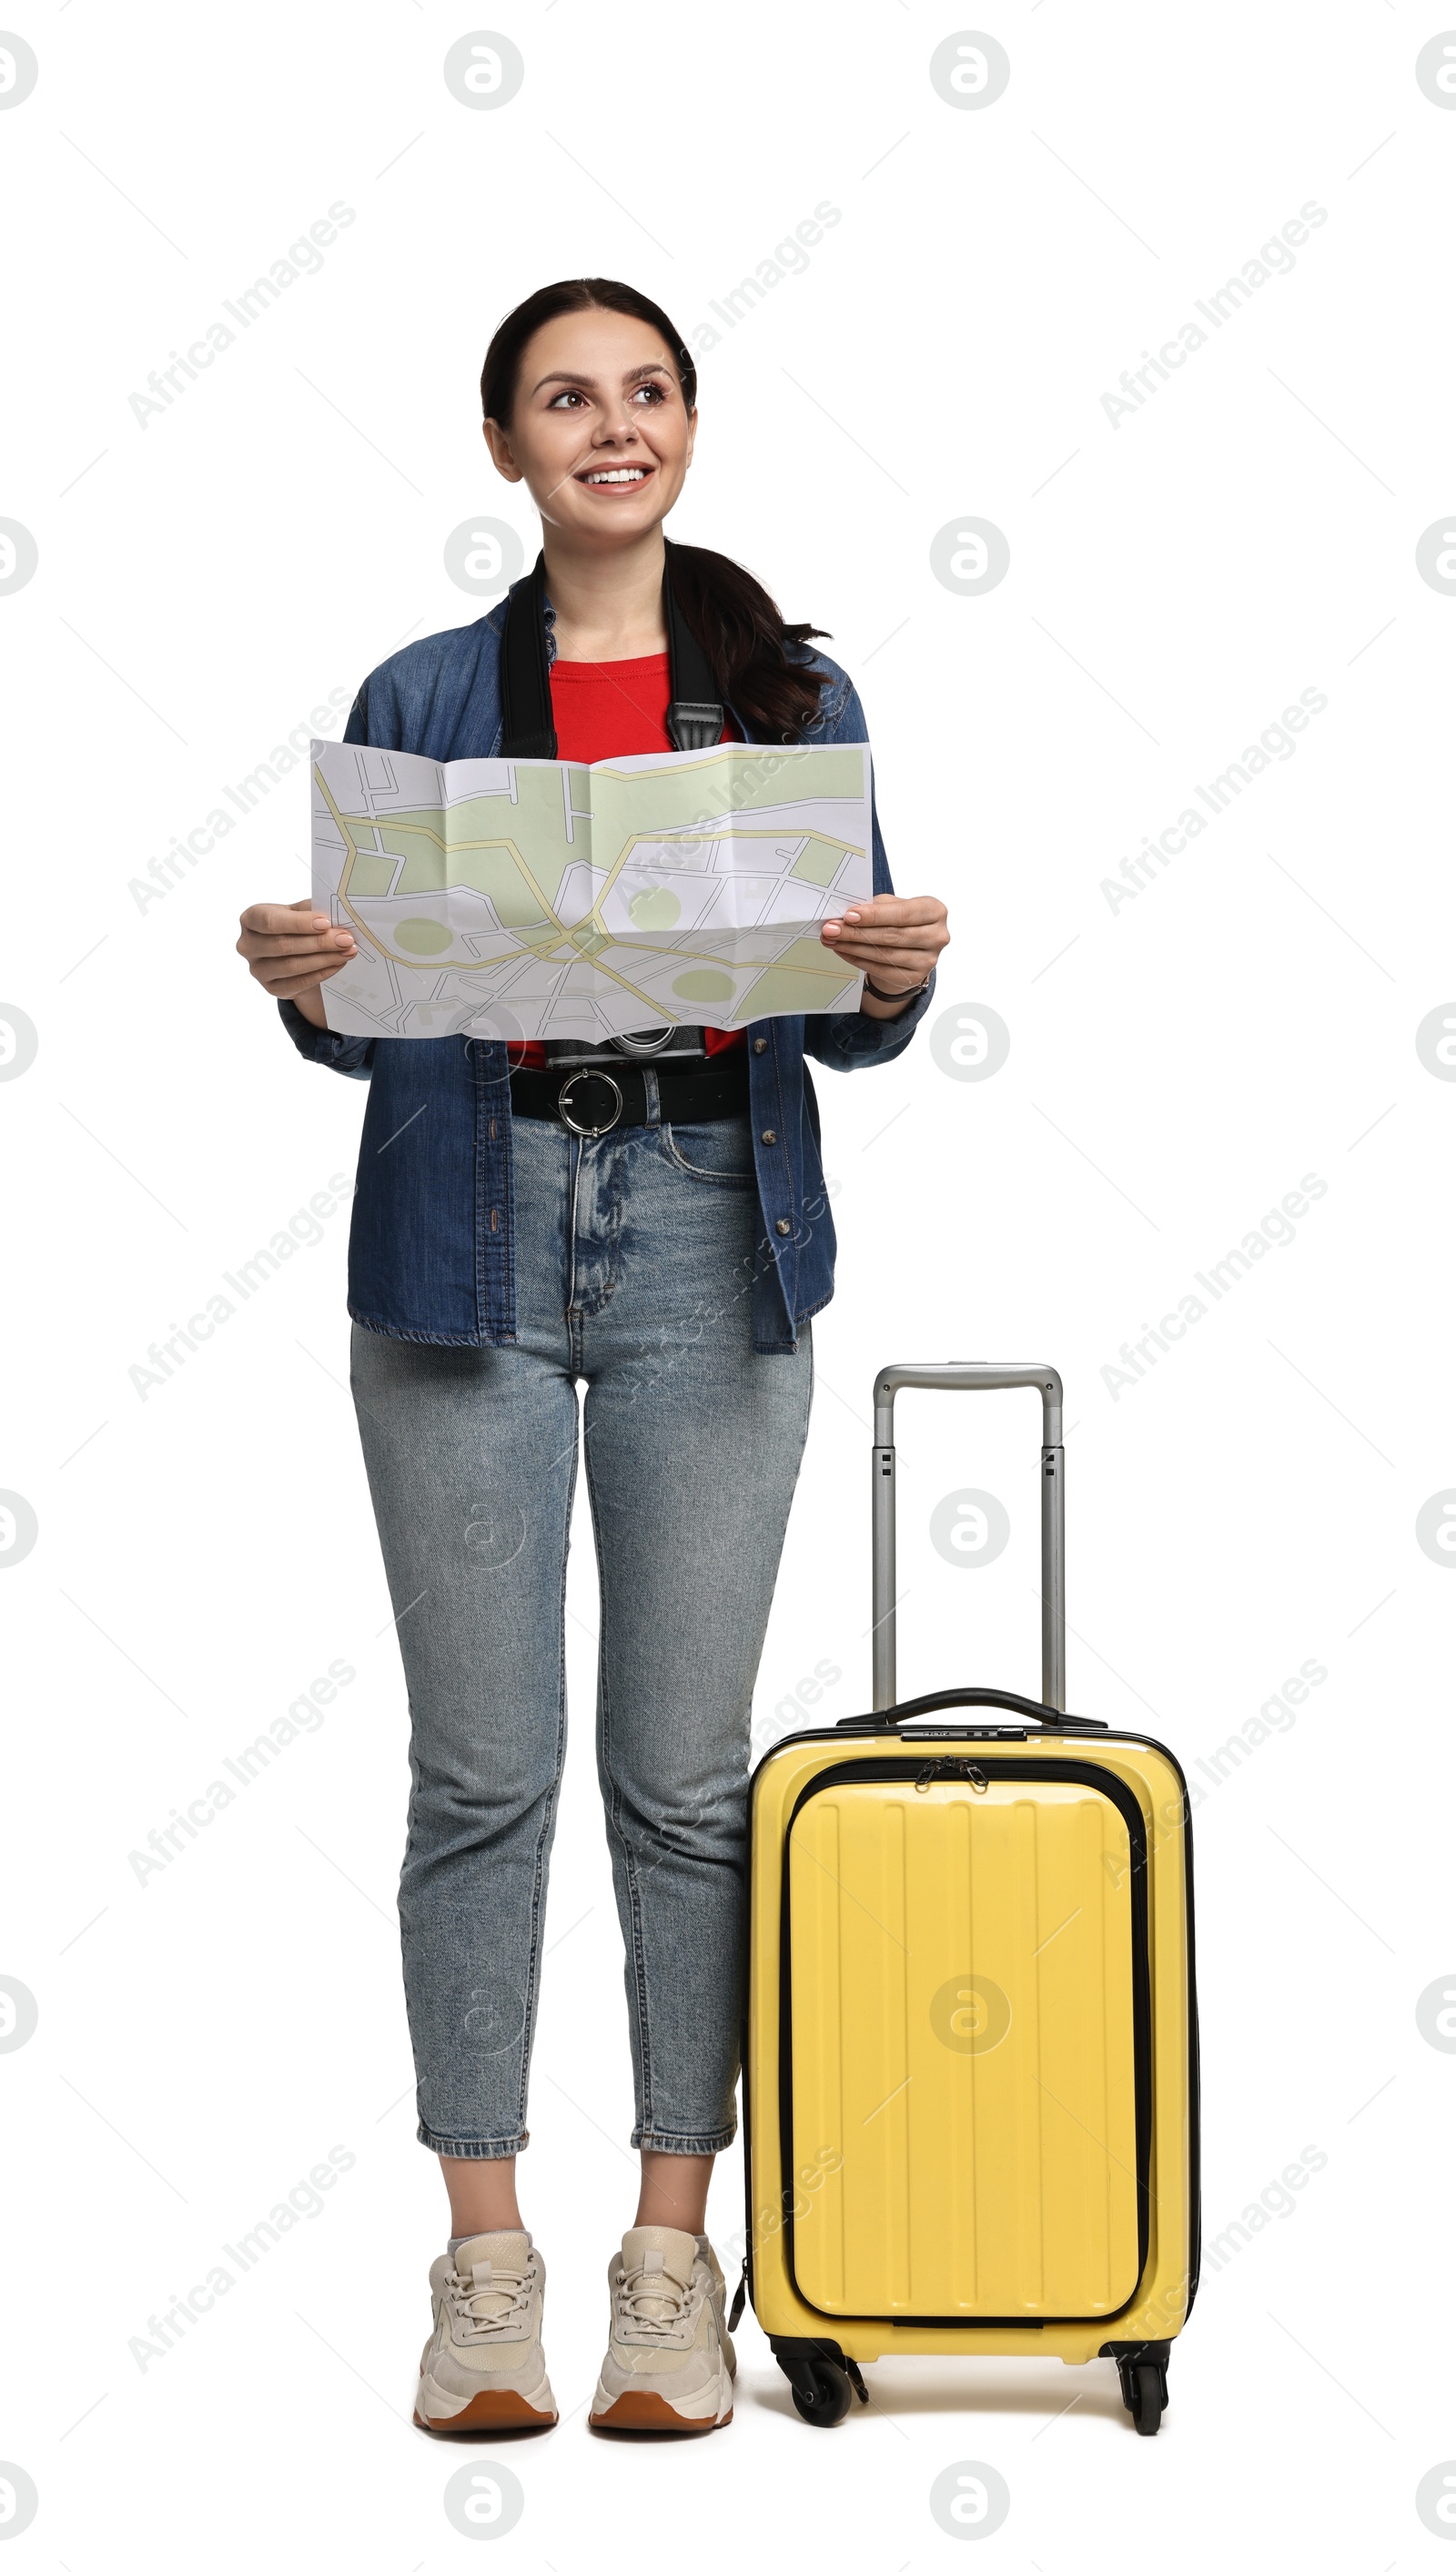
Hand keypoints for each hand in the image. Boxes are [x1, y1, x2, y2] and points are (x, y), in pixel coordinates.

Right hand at [236, 900, 355, 1012]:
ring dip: (324, 959)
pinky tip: (338, 964)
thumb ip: (311, 911)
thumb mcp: (299, 911)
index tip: (325, 923)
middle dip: (319, 942)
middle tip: (345, 939)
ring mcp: (257, 969)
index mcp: (251, 919)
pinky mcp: (271, 988)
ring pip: (292, 966)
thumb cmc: (294, 926)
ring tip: (347, 951)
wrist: (292, 953)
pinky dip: (322, 973)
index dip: (298, 923)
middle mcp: (247, 945)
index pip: (270, 921)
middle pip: (283, 945)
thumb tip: (336, 914)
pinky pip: (299, 982)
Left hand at [821, 893, 948, 1013]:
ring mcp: (928, 960)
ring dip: (853, 946)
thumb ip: (876, 907)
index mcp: (935, 911)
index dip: (874, 915)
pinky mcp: (914, 977)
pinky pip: (880, 969)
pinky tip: (842, 950)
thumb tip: (846, 915)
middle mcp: (937, 936)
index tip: (848, 915)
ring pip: (884, 954)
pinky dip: (857, 959)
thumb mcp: (893, 905)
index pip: (902, 913)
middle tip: (831, 928)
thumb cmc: (901, 920)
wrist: (910, 947)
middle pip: (891, 935)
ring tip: (831, 939)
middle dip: (857, 932)